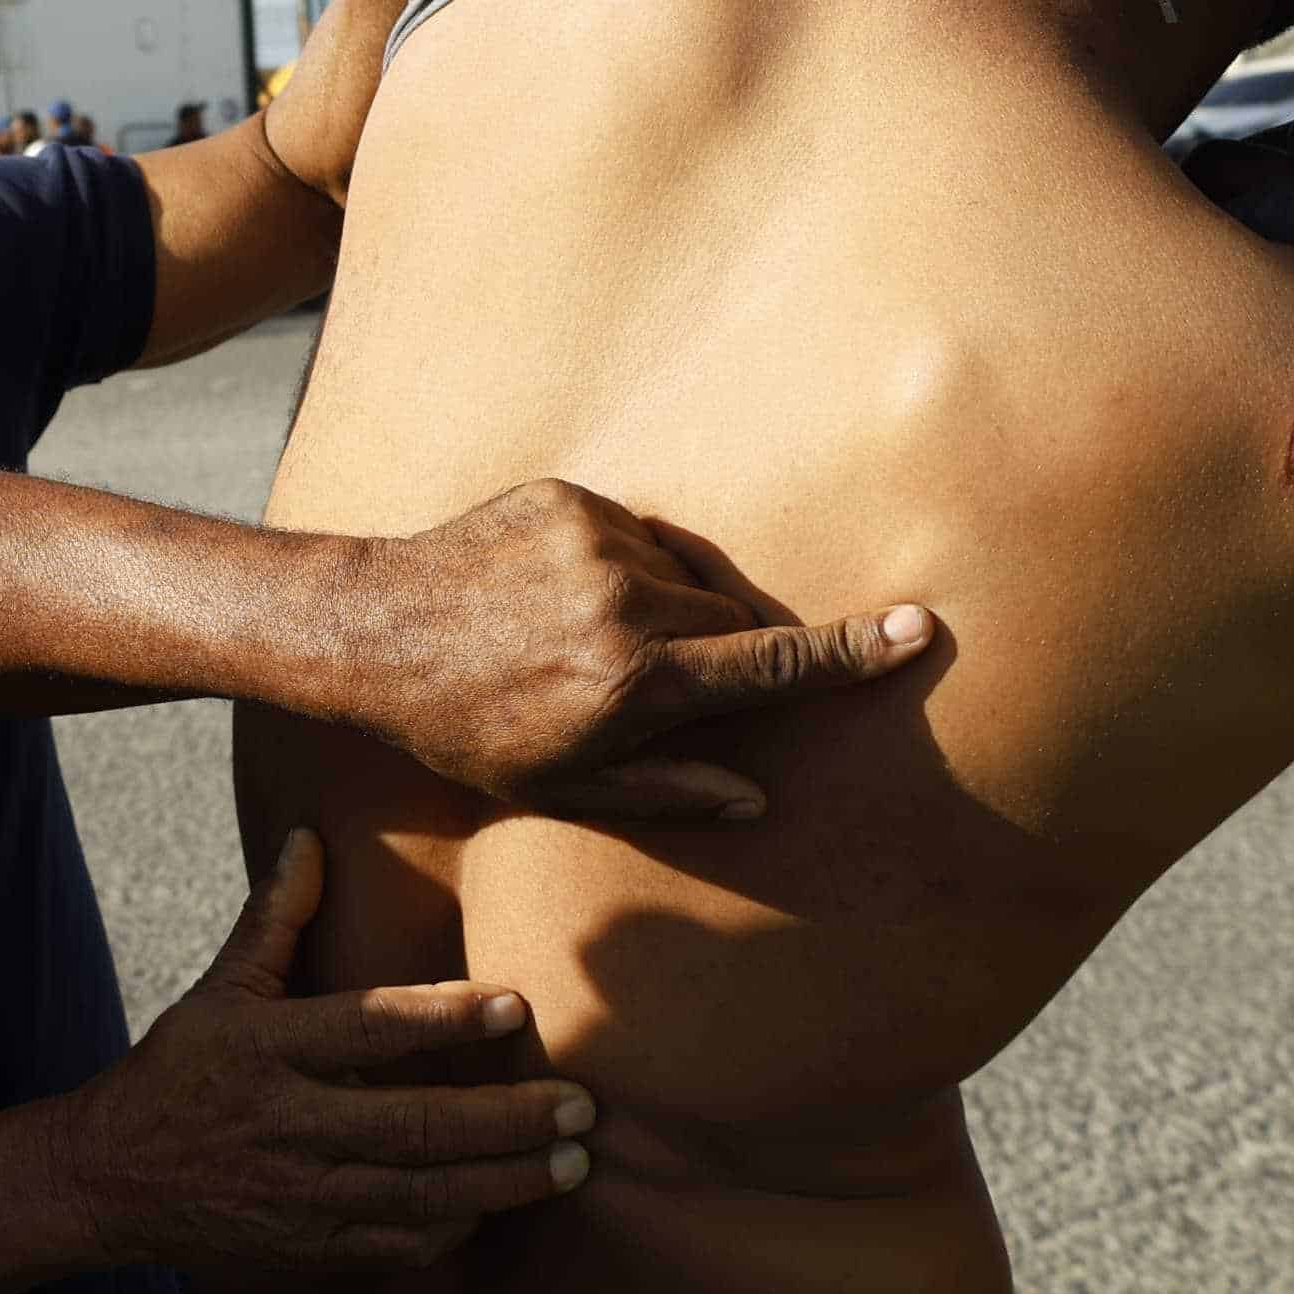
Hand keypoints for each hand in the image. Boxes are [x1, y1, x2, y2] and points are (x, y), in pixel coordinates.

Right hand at [48, 831, 592, 1272]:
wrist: (106, 1183)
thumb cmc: (174, 1073)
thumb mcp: (217, 991)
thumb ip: (275, 920)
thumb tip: (310, 836)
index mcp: (265, 1049)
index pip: (368, 1029)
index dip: (444, 1017)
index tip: (517, 1004)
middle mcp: (287, 1124)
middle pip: (415, 1125)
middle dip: (507, 1119)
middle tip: (582, 1104)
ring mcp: (299, 1195)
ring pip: (421, 1195)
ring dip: (505, 1181)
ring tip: (574, 1161)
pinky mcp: (306, 1249)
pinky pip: (397, 1245)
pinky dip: (454, 1228)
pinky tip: (501, 1205)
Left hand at [341, 479, 936, 821]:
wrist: (376, 631)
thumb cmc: (470, 728)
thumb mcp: (561, 785)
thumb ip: (669, 791)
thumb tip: (756, 797)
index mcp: (634, 682)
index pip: (768, 665)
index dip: (848, 651)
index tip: (917, 627)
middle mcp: (625, 603)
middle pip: (731, 618)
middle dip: (715, 649)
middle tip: (648, 679)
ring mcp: (596, 540)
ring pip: (685, 574)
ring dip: (663, 604)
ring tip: (581, 636)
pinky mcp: (570, 496)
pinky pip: (634, 532)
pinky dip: (618, 563)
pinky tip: (558, 594)